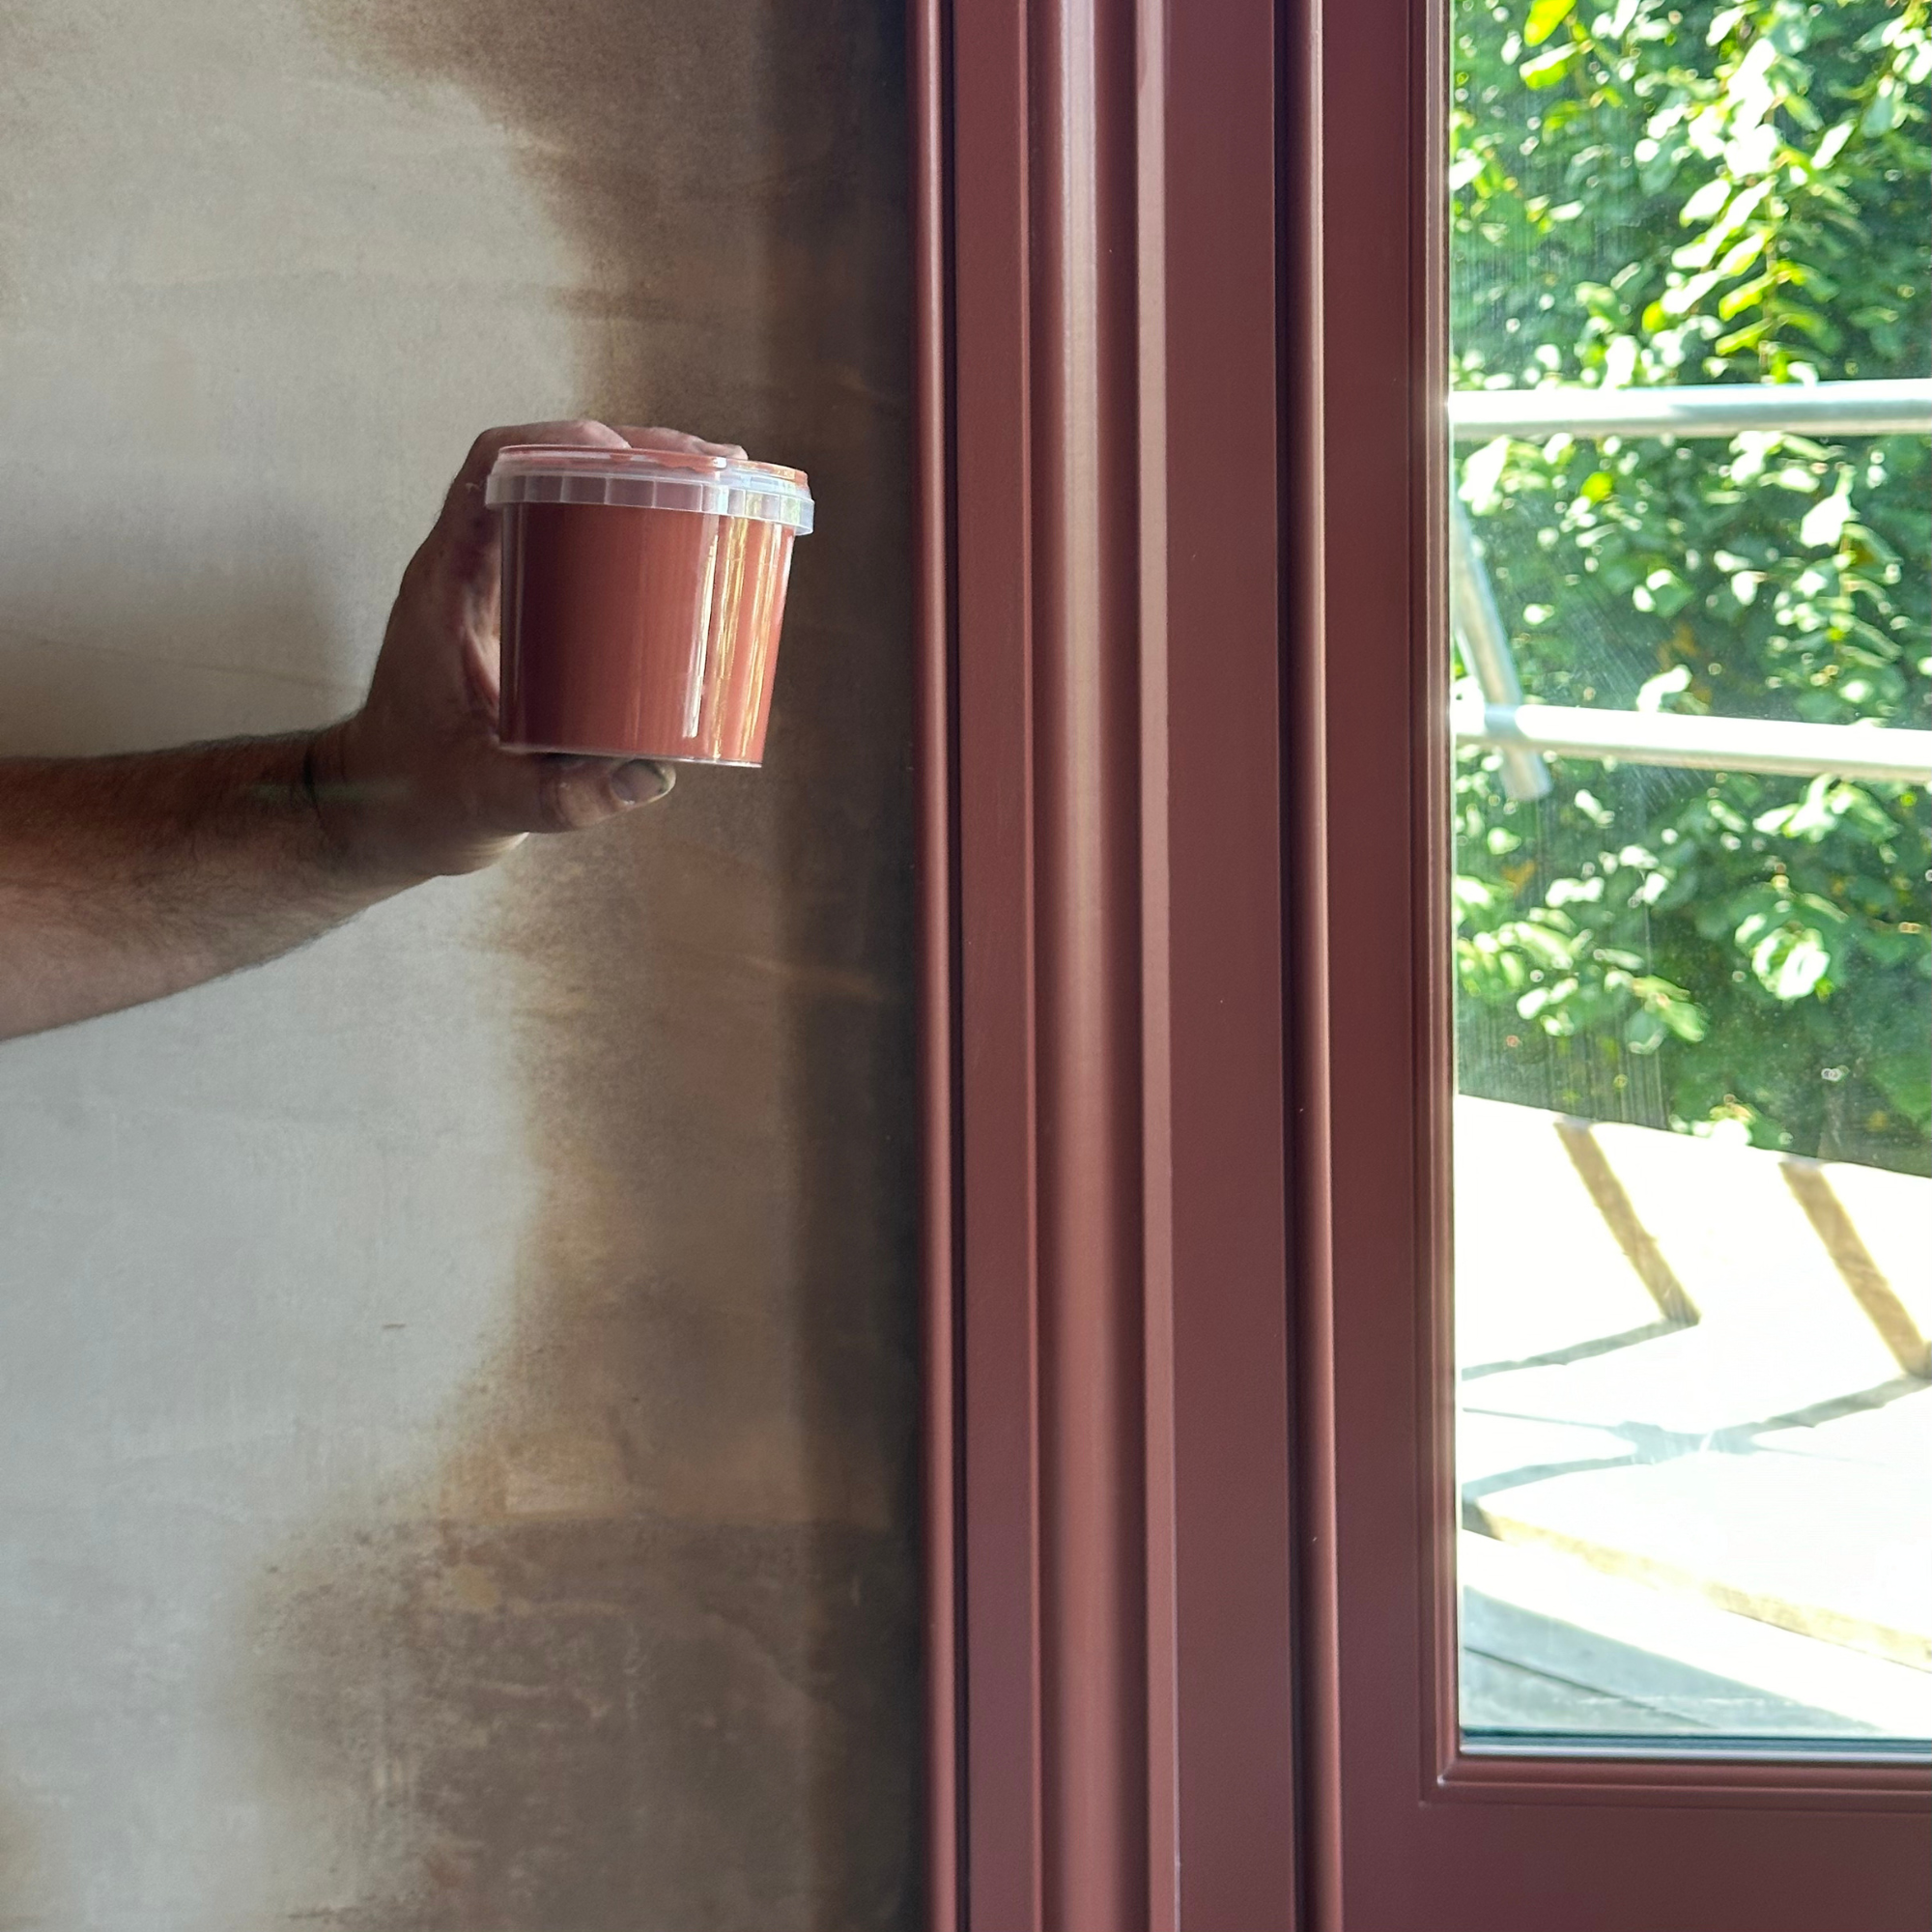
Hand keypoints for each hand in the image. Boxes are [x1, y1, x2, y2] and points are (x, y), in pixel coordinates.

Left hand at [315, 419, 745, 886]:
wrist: (381, 811)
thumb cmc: (415, 799)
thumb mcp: (488, 800)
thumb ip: (563, 797)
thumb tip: (653, 776)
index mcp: (444, 587)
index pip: (487, 471)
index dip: (555, 443)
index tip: (627, 453)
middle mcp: (468, 570)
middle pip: (543, 467)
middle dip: (630, 454)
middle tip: (712, 464)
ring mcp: (497, 587)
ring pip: (565, 498)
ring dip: (639, 481)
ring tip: (717, 488)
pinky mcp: (526, 614)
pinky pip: (576, 545)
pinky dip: (630, 528)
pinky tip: (688, 541)